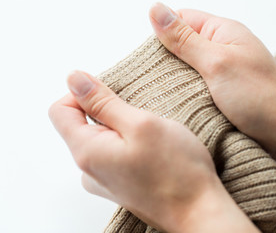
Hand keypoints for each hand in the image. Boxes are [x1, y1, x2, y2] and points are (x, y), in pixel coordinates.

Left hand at [49, 71, 258, 231]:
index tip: (112, 94)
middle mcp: (89, 169)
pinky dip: (130, 144)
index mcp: (87, 152)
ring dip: (123, 128)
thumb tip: (75, 79)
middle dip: (109, 112)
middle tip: (141, 118)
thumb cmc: (177, 171)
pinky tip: (153, 150)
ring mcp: (104, 179)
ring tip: (152, 137)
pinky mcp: (120, 184)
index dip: (83, 94)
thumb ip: (103, 101)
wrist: (199, 211)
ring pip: (102, 138)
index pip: (60, 110)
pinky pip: (114, 153)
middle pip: (82, 124)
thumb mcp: (140, 124)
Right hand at [149, 3, 275, 153]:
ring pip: (189, 67)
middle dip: (167, 60)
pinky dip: (188, 92)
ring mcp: (225, 70)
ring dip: (177, 79)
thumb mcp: (216, 63)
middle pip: (183, 43)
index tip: (150, 58)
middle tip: (156, 80)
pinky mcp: (225, 90)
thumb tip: (155, 9)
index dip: (163, 34)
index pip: (182, 19)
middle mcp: (224, 47)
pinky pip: (198, 85)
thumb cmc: (259, 96)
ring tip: (166, 94)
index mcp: (224, 31)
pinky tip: (181, 102)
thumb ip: (185, 39)